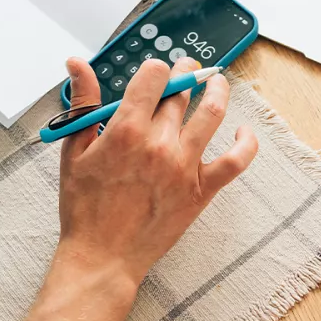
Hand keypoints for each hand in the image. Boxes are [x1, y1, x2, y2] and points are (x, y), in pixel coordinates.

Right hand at [57, 55, 257, 289]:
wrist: (102, 257)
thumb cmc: (84, 207)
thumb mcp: (74, 149)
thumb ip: (83, 102)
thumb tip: (77, 63)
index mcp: (126, 131)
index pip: (153, 76)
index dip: (156, 67)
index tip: (155, 71)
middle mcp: (159, 144)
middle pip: (181, 91)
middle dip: (184, 72)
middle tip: (185, 68)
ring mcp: (184, 167)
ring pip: (212, 113)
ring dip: (217, 89)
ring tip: (216, 81)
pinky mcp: (201, 191)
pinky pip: (235, 161)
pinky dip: (246, 143)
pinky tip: (243, 131)